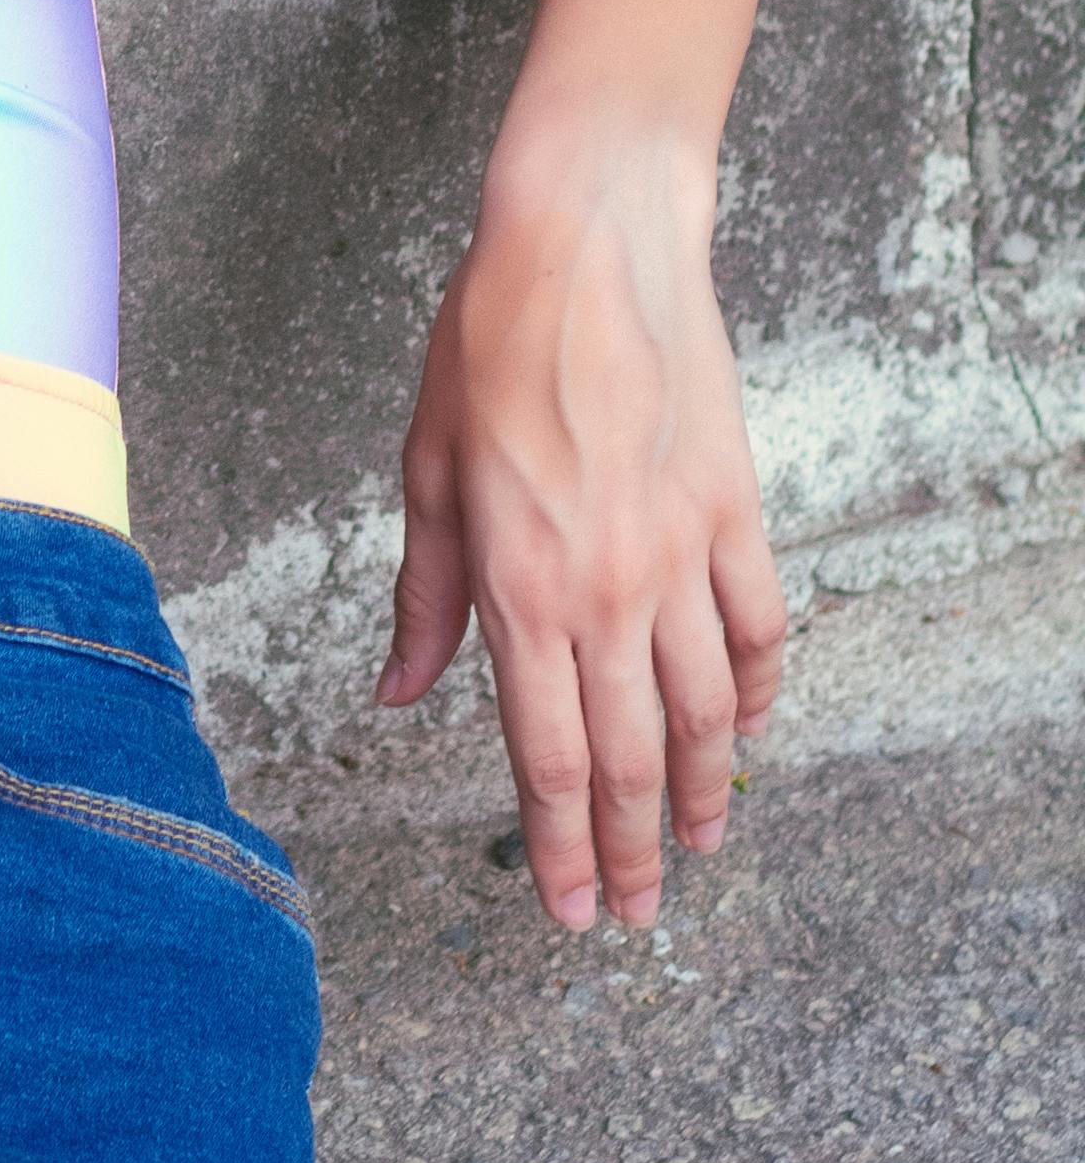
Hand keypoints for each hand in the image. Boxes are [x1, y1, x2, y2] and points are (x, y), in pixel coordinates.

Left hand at [380, 122, 785, 930]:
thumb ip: (427, 597)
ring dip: (702, 788)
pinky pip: (759, 625)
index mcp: (519, 591)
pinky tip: (748, 728)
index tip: (572, 908)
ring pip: (706, 709)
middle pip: (627, 756)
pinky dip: (758, 688)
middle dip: (632, 849)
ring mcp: (681, 555)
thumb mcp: (425, 473)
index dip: (559, 846)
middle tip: (642, 914)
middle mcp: (607, 592)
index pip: (546, 757)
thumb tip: (403, 691)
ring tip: (698, 845)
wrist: (585, 248)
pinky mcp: (733, 510)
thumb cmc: (486, 345)